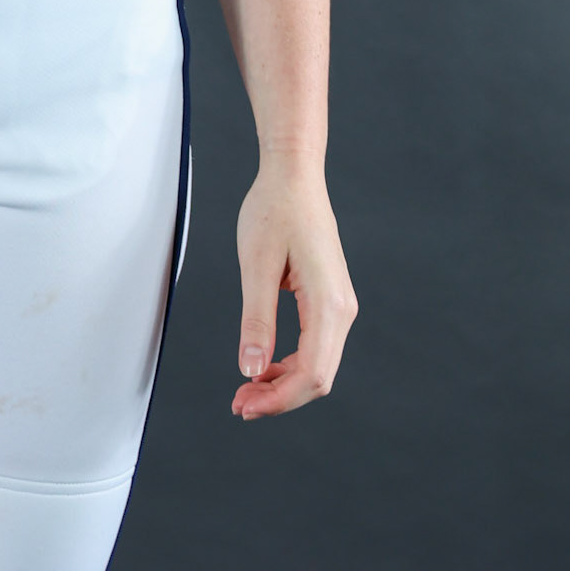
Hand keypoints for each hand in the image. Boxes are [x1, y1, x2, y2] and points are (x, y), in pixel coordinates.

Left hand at [231, 159, 356, 419]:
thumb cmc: (274, 209)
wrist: (294, 177)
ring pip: (318, 365)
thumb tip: (252, 369)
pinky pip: (316, 346)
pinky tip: (264, 367)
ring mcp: (339, 305)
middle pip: (319, 377)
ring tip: (247, 390)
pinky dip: (290, 364)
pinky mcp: (330, 301)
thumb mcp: (256, 264)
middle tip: (239, 405)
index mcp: (329, 303)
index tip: (244, 406)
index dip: (279, 399)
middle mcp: (342, 309)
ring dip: (284, 384)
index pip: (312, 374)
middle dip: (280, 398)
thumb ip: (256, 320)